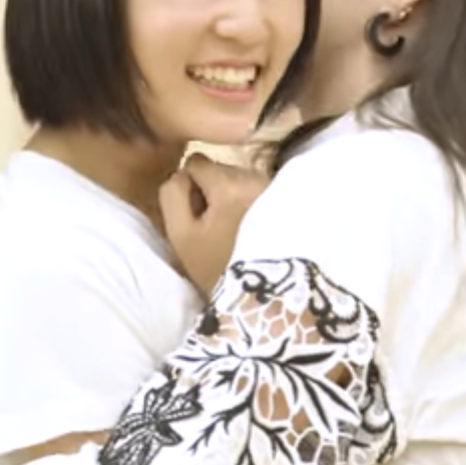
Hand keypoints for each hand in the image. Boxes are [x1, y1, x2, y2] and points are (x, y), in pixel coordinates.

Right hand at [159, 153, 268, 295]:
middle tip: (216, 230)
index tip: (197, 217)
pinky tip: (254, 232)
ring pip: (241, 180)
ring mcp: (278, 188)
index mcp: (229, 184)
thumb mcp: (181, 236)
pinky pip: (261, 191)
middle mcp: (258, 177)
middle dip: (214, 192)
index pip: (196, 162)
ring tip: (237, 233)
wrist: (267, 302)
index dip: (190, 188)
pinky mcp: (293, 200)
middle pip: (221, 170)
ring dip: (235, 198)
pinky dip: (253, 205)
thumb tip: (181, 174)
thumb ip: (172, 195)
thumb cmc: (218, 271)